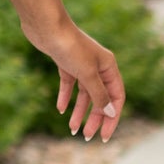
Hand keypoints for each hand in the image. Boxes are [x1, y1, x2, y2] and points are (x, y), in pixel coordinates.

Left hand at [22, 14, 125, 143]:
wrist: (47, 27)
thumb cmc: (70, 47)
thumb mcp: (87, 74)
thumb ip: (99, 94)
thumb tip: (111, 112)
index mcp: (109, 67)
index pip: (116, 97)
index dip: (112, 118)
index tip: (105, 136)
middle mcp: (98, 66)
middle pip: (100, 98)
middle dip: (94, 118)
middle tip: (85, 136)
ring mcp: (81, 65)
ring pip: (84, 94)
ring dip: (79, 111)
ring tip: (72, 129)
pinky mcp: (65, 63)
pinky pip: (69, 85)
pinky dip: (66, 97)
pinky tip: (61, 110)